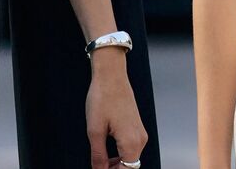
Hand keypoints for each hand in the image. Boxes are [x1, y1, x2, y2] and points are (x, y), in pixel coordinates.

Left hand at [84, 49, 147, 168]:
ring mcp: (140, 131)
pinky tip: (107, 151)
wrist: (111, 75)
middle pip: (131, 166)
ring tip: (100, 161)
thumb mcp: (95, 130)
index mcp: (131, 142)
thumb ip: (98, 155)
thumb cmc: (102, 99)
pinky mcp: (137, 126)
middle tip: (97, 167)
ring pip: (131, 157)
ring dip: (118, 163)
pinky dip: (121, 153)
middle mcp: (141, 139)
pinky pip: (131, 147)